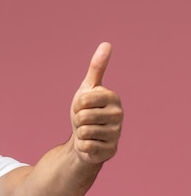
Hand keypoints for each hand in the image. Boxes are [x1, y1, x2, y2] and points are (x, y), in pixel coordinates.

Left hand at [70, 43, 122, 163]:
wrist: (84, 137)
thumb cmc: (86, 110)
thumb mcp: (87, 88)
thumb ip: (96, 68)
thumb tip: (106, 44)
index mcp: (113, 98)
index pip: (83, 100)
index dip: (77, 105)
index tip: (83, 106)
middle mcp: (119, 115)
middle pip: (82, 117)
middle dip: (77, 120)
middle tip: (84, 121)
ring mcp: (116, 134)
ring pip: (84, 132)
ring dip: (80, 133)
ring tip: (87, 131)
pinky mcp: (110, 151)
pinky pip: (86, 146)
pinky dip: (82, 146)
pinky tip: (89, 143)